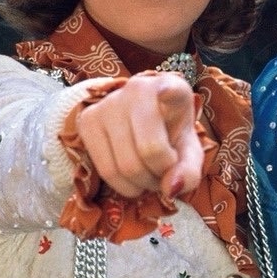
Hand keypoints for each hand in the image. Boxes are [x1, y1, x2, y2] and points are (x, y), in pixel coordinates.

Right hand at [75, 72, 203, 199]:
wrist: (142, 126)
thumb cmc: (171, 136)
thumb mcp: (189, 153)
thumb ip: (189, 172)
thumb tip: (170, 189)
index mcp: (172, 88)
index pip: (168, 88)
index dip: (167, 91)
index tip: (166, 91)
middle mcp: (137, 89)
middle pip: (149, 150)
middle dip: (160, 177)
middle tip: (163, 176)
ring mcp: (108, 102)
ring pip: (124, 165)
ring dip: (142, 185)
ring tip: (149, 177)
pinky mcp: (88, 120)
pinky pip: (105, 170)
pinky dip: (123, 186)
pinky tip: (131, 177)